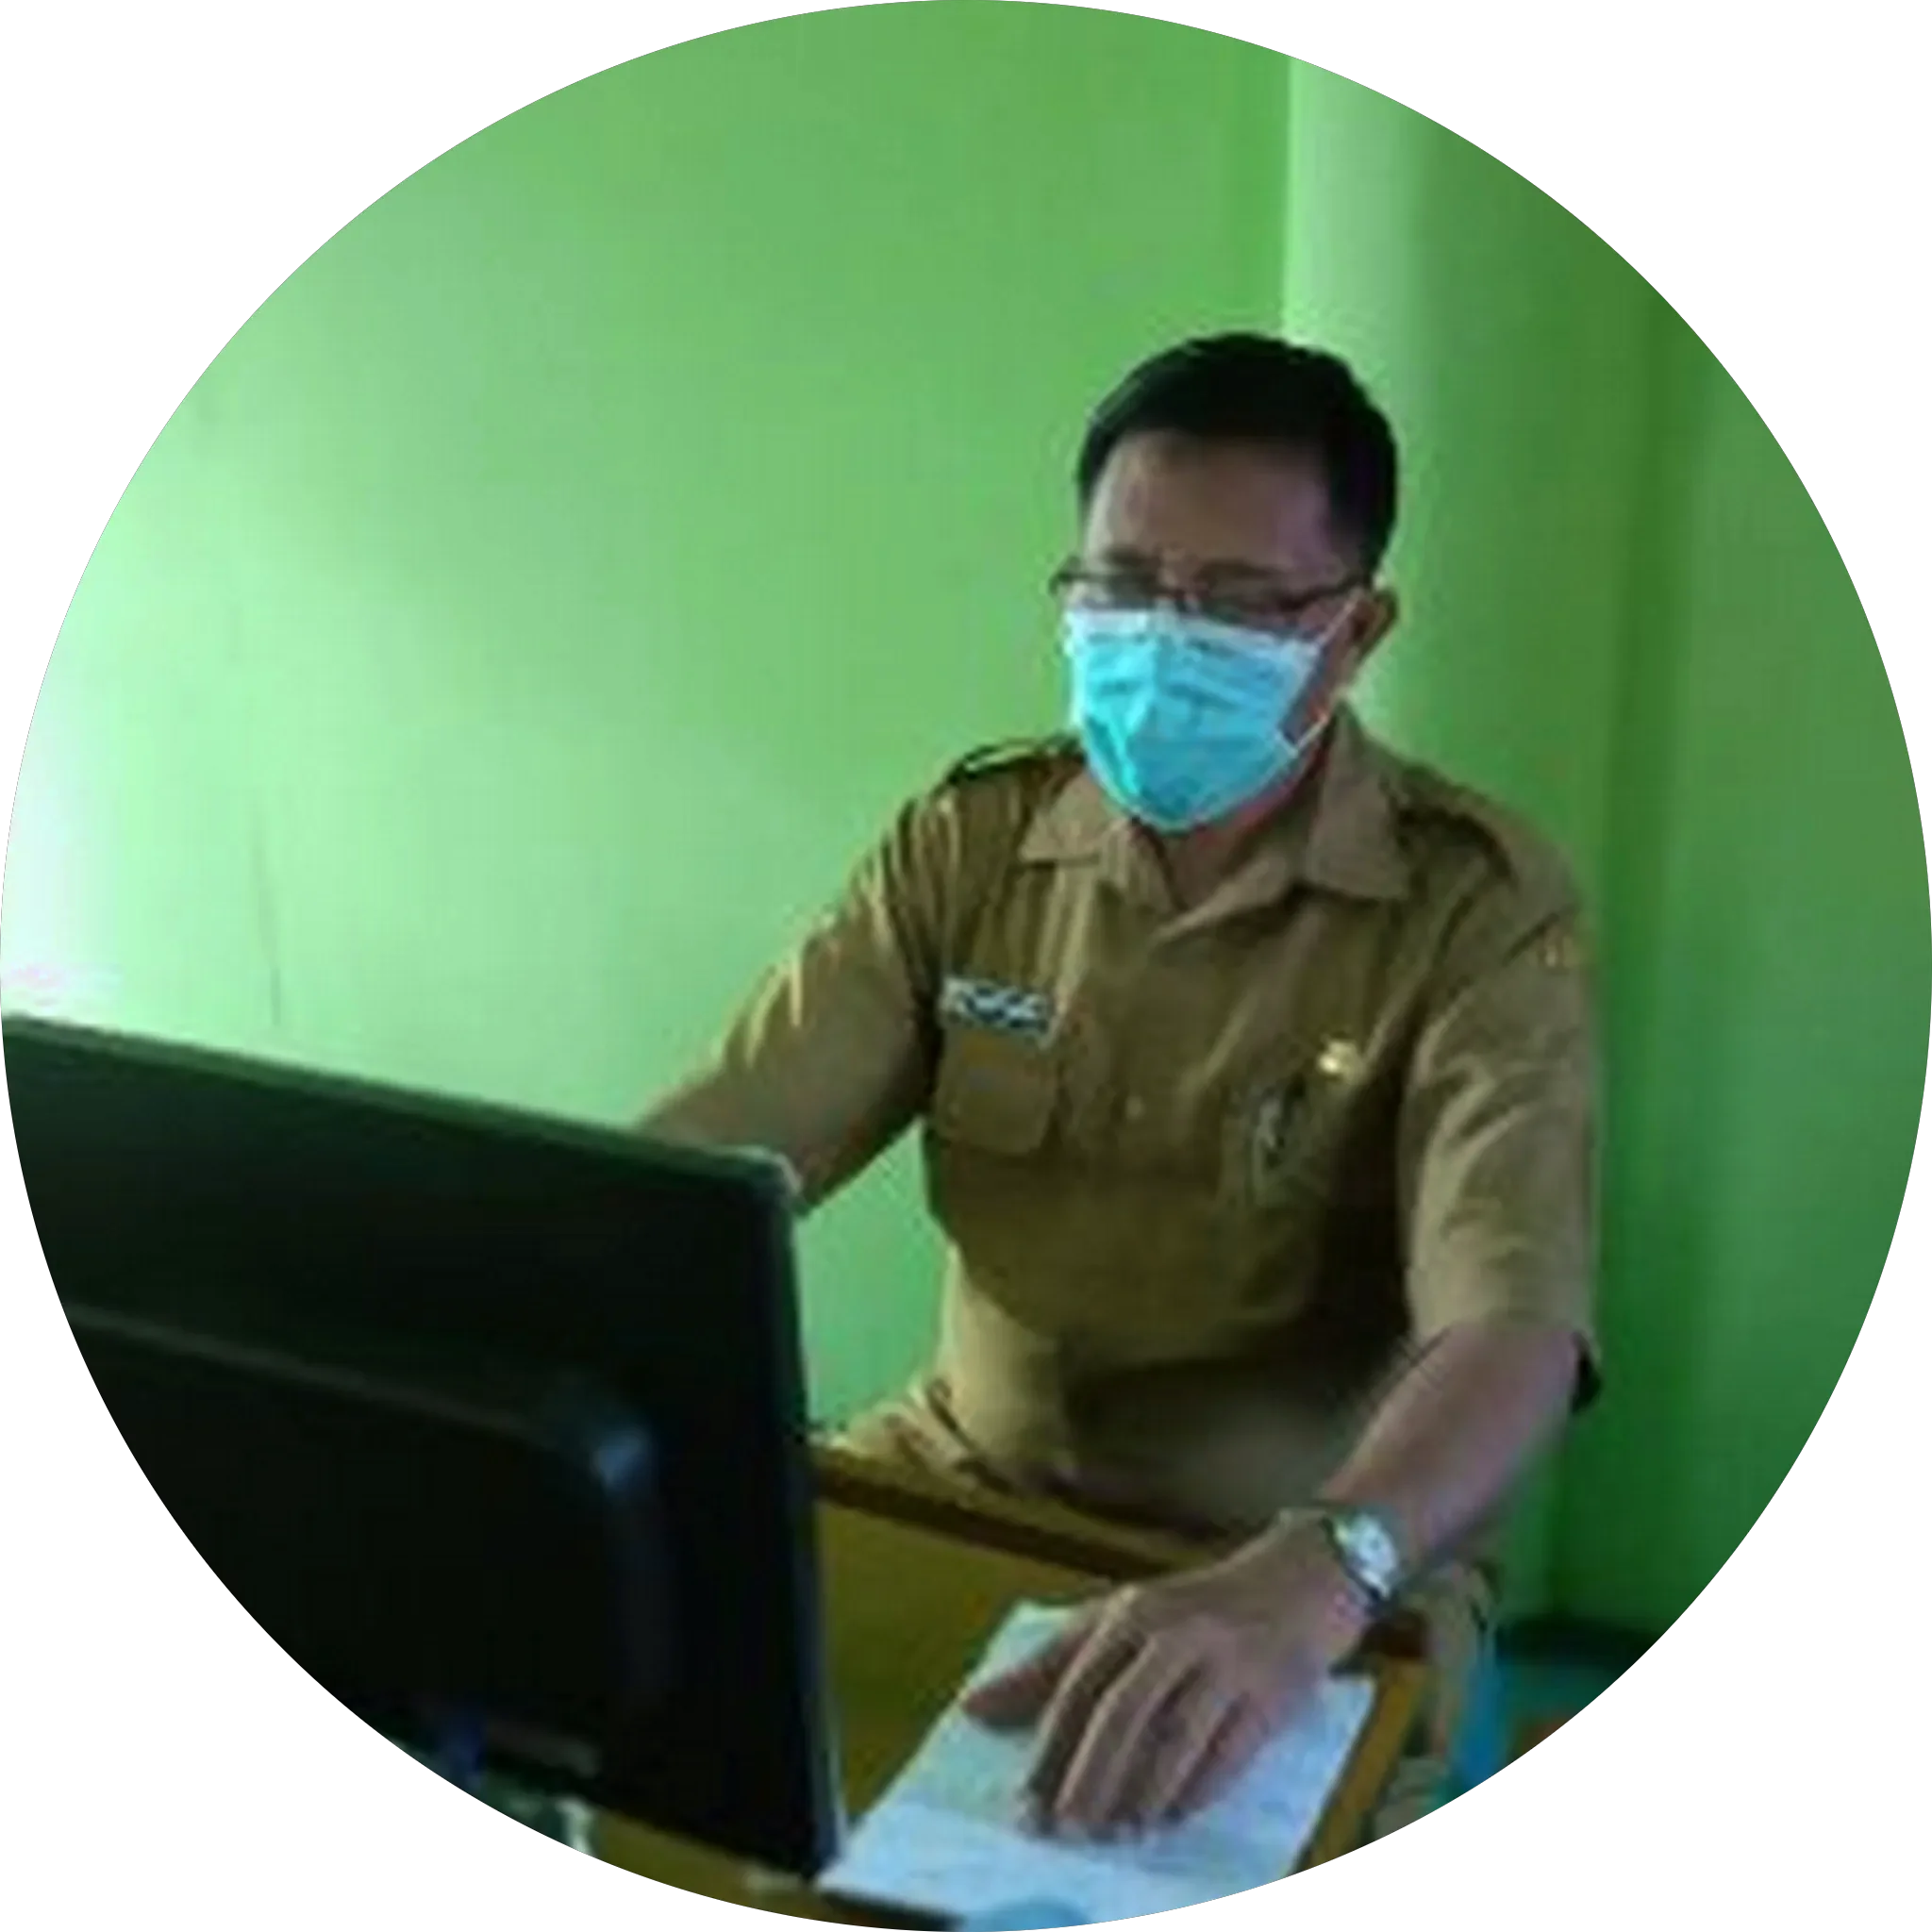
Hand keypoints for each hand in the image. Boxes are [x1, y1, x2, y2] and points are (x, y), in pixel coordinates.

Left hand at [959, 1519, 1371, 1840]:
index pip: (1076, 1685)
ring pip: (1175, 1738)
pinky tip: (1170, 1818)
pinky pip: (1227, 1755)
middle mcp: (1176, 1632)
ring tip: (1115, 1833)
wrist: (1300, 1579)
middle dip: (1088, 1777)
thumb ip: (1053, 1662)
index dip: (1047, 1749)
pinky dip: (1195, 1793)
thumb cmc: (1197, 1607)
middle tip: (1065, 1830)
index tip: (1022, 1804)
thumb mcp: (1122, 1617)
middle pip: (1121, 1713)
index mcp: (1131, 1611)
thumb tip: (975, 1709)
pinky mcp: (1270, 1693)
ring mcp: (1226, 1662)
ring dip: (1141, 1793)